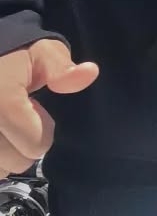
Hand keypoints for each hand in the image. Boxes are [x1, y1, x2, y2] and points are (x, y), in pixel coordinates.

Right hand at [0, 41, 98, 174]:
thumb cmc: (13, 61)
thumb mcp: (41, 53)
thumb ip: (60, 66)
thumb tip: (88, 73)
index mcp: (1, 99)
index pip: (34, 143)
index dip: (43, 132)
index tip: (36, 113)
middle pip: (16, 162)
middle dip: (24, 146)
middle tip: (17, 123)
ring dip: (5, 158)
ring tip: (3, 132)